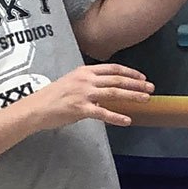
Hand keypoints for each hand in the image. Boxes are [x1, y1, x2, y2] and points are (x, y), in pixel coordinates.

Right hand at [25, 62, 154, 129]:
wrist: (36, 108)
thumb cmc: (54, 96)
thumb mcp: (72, 81)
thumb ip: (90, 81)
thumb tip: (108, 87)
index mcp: (85, 71)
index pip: (113, 68)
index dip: (130, 72)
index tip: (142, 77)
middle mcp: (86, 79)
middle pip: (117, 79)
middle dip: (137, 84)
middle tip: (151, 87)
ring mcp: (84, 93)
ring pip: (114, 93)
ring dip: (132, 96)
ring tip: (146, 99)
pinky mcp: (81, 109)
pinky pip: (103, 112)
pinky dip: (117, 117)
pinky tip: (127, 120)